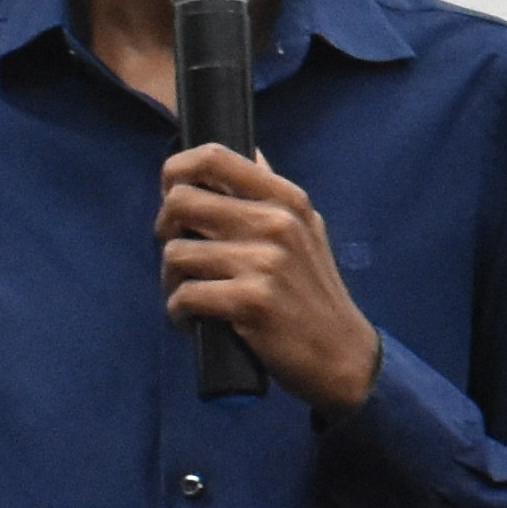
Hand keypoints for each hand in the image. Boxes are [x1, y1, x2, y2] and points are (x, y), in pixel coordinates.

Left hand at [159, 149, 382, 409]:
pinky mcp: (250, 301)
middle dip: (164, 231)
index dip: (176, 172)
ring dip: (170, 280)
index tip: (173, 198)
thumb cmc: (314, 294)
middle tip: (179, 257)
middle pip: (180, 201)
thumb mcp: (307, 232)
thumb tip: (250, 152)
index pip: (213, 157)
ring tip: (189, 295)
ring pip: (176, 252)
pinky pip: (184, 295)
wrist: (342, 354)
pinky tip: (194, 321)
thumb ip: (273, 194)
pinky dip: (179, 312)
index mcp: (287, 199)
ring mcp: (264, 262)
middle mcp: (276, 223)